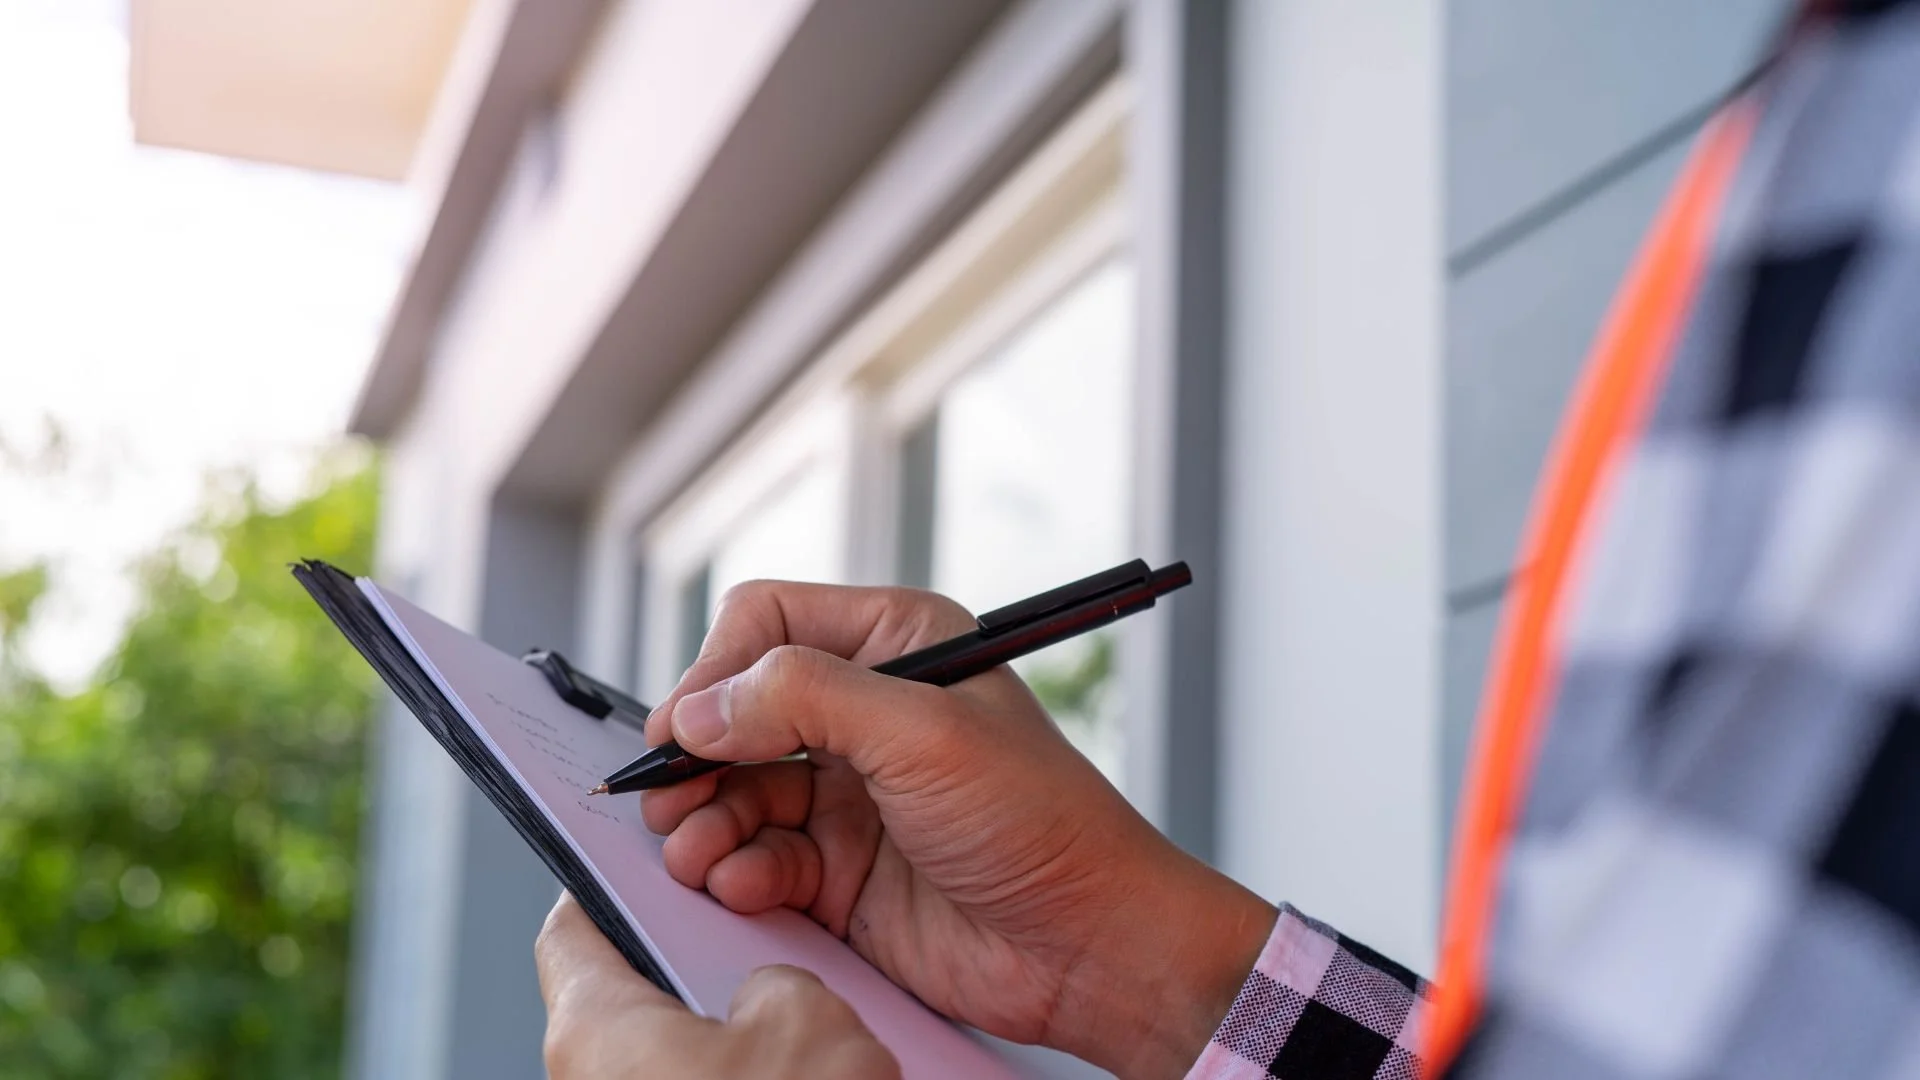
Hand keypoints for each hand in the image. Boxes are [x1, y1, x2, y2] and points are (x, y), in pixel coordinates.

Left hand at [536, 891, 898, 1078]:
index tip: (643, 866)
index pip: (571, 929)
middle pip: (631, 1000)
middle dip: (700, 973)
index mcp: (592, 1026)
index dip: (610, 886)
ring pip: (672, 1062)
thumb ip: (774, 978)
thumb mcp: (808, 1015)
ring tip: (805, 1034)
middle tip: (761, 951)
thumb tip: (767, 997)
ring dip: (734, 1044)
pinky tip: (803, 1079)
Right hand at [639, 581, 1274, 1078]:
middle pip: (733, 710)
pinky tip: (742, 886)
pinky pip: (754, 858)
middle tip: (667, 795)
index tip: (684, 726)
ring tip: (696, 850)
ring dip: (702, 819)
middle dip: (694, 754)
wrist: (1088, 947)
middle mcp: (865, 712)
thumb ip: (804, 699)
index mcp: (896, 644)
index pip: (767, 623)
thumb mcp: (924, 734)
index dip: (715, 671)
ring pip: (732, 789)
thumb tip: (700, 706)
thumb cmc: (1041, 821)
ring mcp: (848, 794)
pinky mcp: (837, 870)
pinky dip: (733, 871)